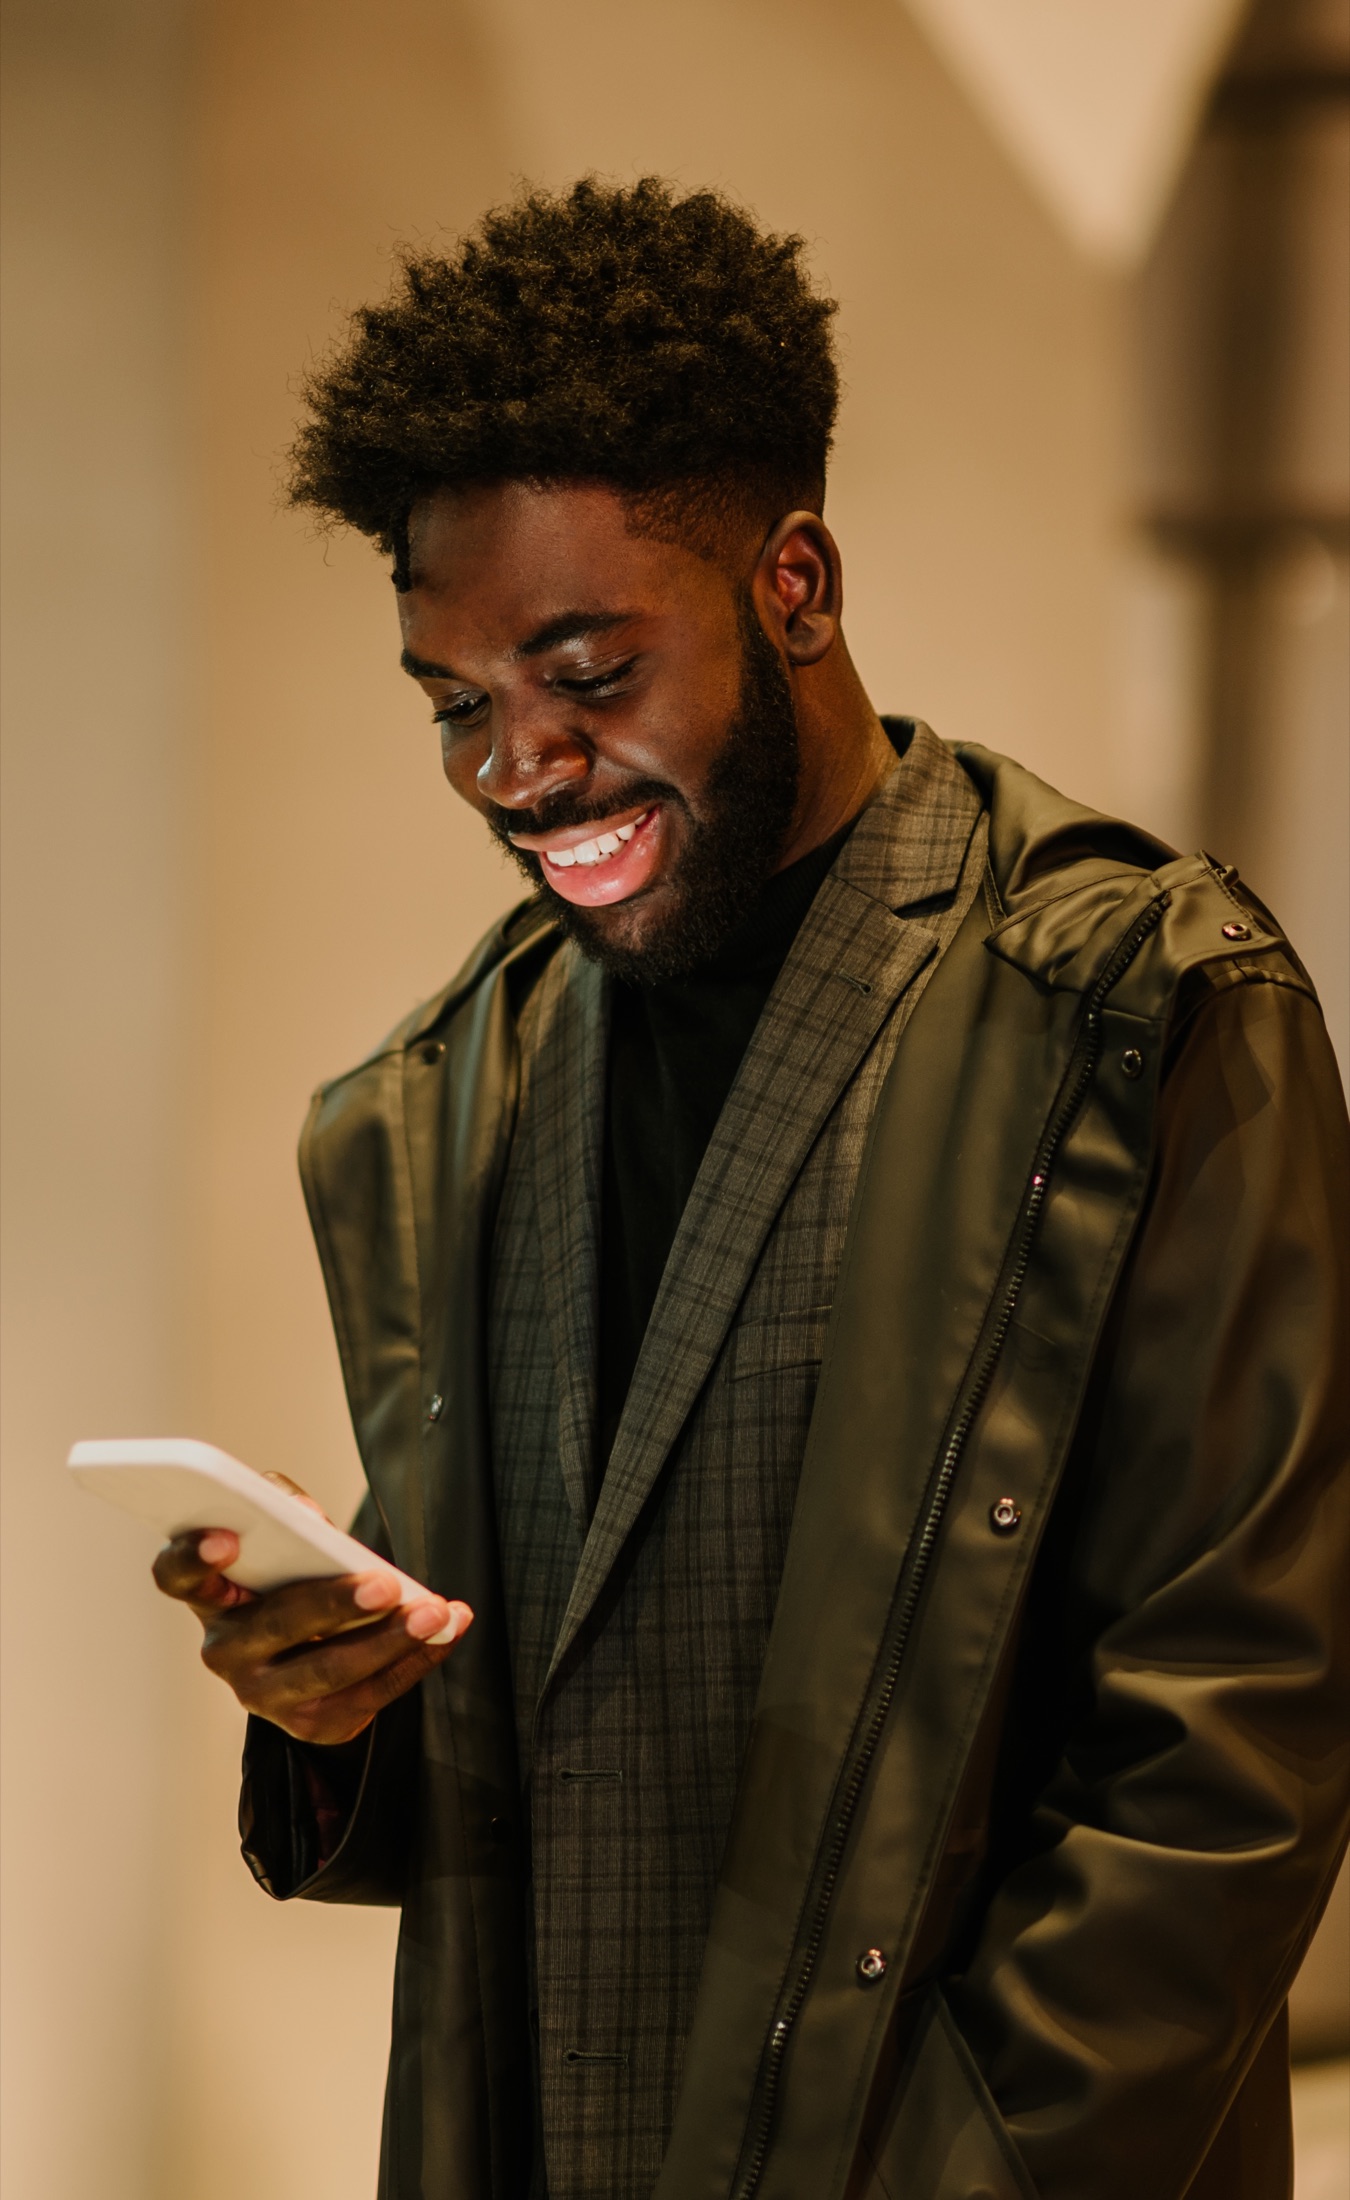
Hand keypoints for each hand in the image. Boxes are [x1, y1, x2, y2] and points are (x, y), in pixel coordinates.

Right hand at [151, 1473, 472, 1744]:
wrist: (311, 1649)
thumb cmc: (290, 1573)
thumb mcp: (279, 1532)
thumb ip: (284, 1505)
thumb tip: (308, 1518)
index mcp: (209, 1594)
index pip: (178, 1576)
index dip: (194, 1558)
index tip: (227, 1537)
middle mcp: (226, 1651)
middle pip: (276, 1627)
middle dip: (335, 1605)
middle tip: (386, 1585)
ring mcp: (265, 1695)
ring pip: (331, 1671)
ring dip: (392, 1640)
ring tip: (435, 1612)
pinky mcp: (313, 1723)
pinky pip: (370, 1696)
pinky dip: (416, 1660)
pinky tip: (448, 1630)